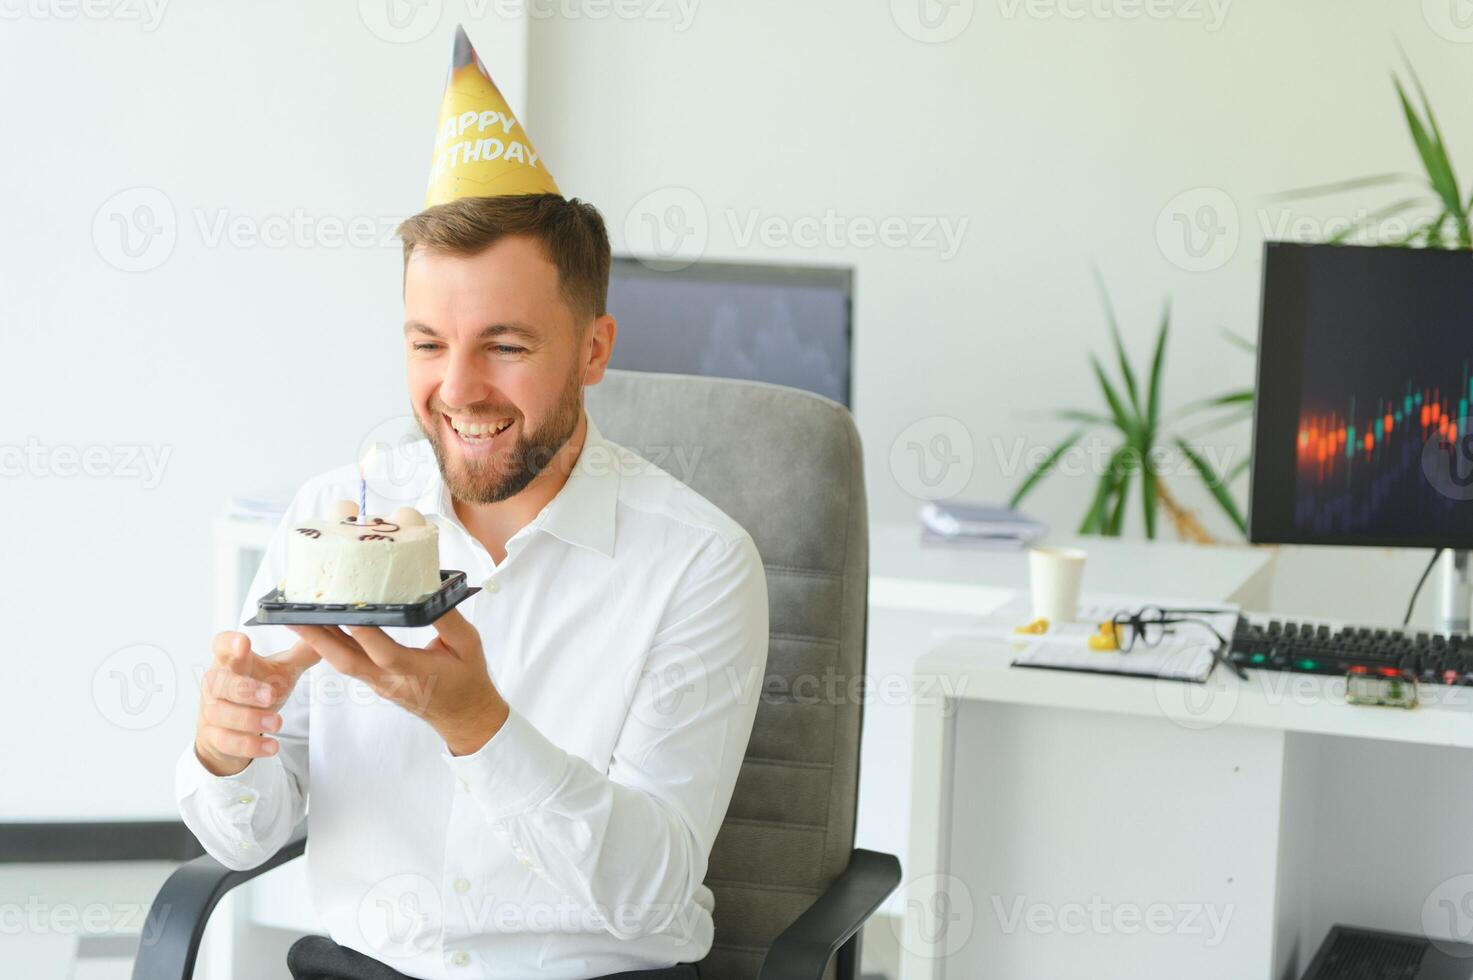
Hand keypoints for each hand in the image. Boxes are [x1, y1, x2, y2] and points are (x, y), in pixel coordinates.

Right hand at [195, 632, 319, 776]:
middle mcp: (216, 684)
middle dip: (244, 689)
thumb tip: (325, 632)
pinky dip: (249, 745)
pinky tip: (272, 746)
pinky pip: (225, 741)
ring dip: (249, 719)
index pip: (221, 645)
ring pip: (220, 713)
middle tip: (270, 695)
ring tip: (276, 723)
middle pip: (219, 681)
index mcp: (231, 662)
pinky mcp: (213, 736)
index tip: (243, 642)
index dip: (228, 642)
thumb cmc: (254, 692)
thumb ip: (302, 653)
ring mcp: (211, 711)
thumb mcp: (280, 670)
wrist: (230, 729)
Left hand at [287, 608, 508, 755]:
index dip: (364, 632)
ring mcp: (379, 685)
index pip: (384, 652)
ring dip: (318, 641)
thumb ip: (449, 620)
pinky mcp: (375, 683)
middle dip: (319, 638)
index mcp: (417, 671)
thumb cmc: (468, 679)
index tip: (345, 608)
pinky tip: (320, 628)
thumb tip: (431, 591)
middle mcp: (391, 680)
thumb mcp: (469, 645)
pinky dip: (331, 646)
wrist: (464, 716)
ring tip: (297, 616)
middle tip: (295, 615)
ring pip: (342, 664)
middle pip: (347, 661)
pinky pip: (348, 664)